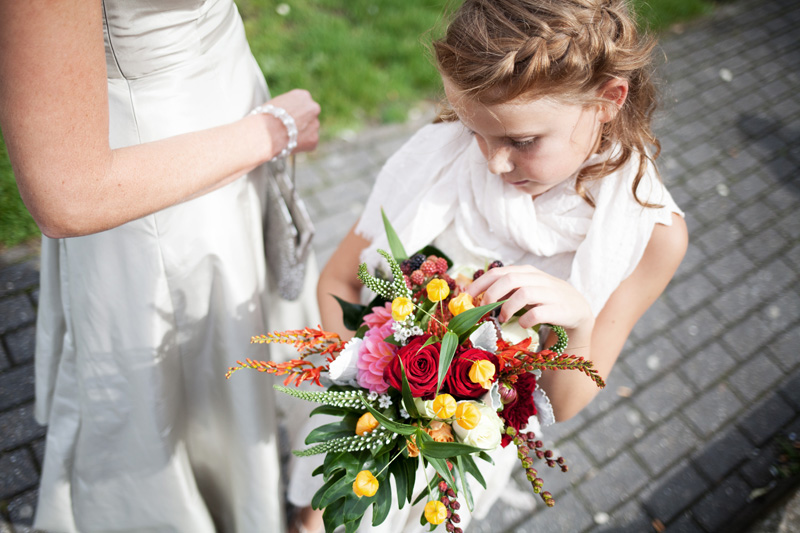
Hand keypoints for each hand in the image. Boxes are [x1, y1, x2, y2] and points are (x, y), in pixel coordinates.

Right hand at [266, 89, 320, 153]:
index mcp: (303, 95)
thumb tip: (288, 115)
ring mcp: (315, 124)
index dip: (295, 112)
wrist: (267, 132)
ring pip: (310, 130)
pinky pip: (309, 143)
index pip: (303, 103)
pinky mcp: (314, 139)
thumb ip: (288, 107)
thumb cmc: (266, 117)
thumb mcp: (276, 103)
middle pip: (309, 116)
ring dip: (301, 134)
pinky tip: (289, 144)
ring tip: (286, 138)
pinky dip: (301, 145)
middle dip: (302, 123)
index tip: (288, 118)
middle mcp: (313, 108)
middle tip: (289, 129)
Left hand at [466, 265, 593, 332]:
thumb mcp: (525, 290)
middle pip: (510, 279)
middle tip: (484, 309)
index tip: (465, 297)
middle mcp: (538, 279)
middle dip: (492, 294)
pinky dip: (526, 320)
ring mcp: (550, 293)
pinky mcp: (560, 309)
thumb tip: (475, 297)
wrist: (577, 309)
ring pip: (523, 293)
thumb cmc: (544, 300)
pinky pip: (538, 313)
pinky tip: (523, 325)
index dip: (479, 284)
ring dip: (508, 308)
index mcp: (526, 272)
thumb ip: (505, 290)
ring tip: (503, 319)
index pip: (498, 272)